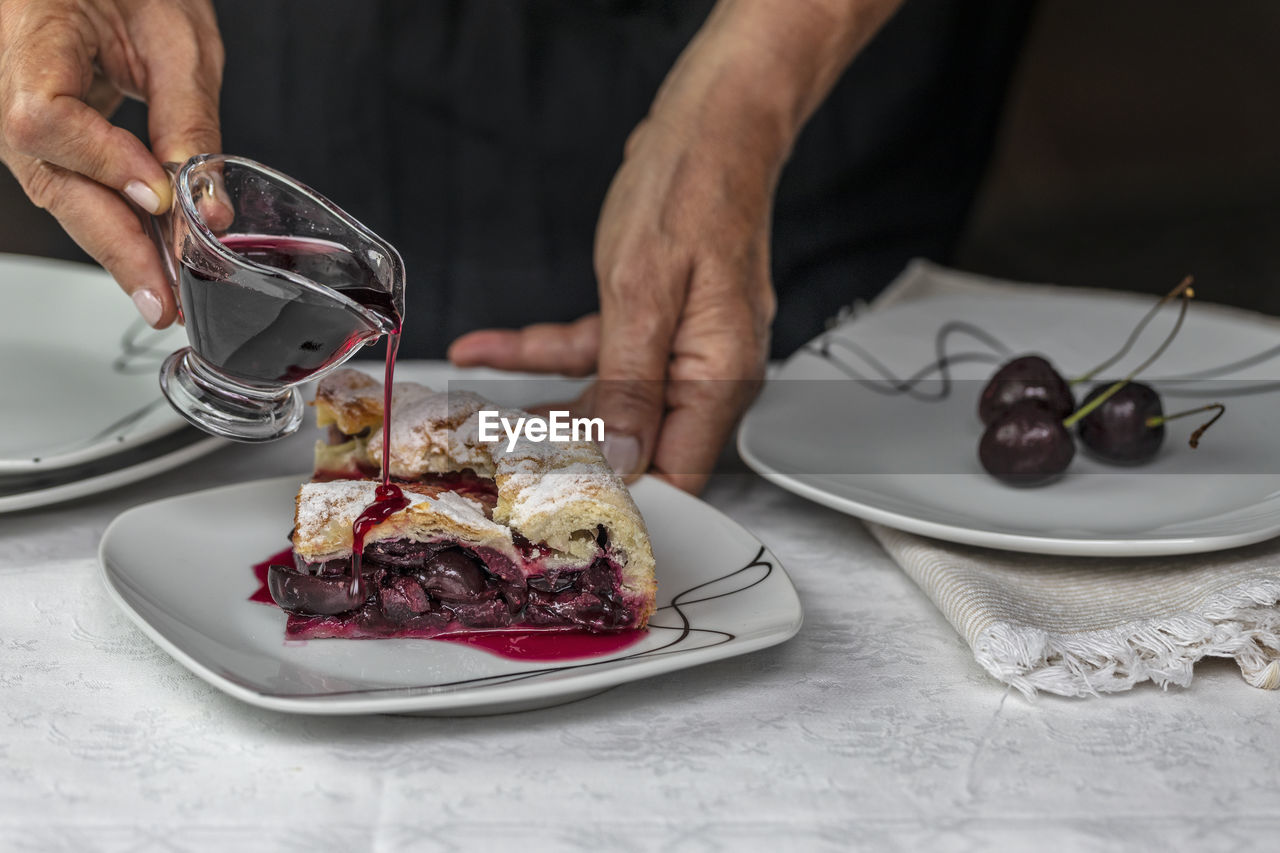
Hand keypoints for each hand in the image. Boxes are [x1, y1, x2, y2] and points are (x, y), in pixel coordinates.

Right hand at [0, 0, 223, 327]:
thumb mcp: (178, 37)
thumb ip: (188, 118)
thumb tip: (206, 206)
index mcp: (29, 29)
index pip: (42, 117)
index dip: (101, 163)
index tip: (157, 194)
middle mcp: (3, 75)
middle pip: (47, 175)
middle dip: (114, 244)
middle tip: (165, 299)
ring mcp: (12, 104)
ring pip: (56, 190)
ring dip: (116, 245)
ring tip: (166, 291)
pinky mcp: (37, 127)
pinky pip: (68, 181)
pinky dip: (112, 220)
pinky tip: (149, 255)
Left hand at [451, 0, 901, 491]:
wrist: (709, 126)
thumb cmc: (691, 190)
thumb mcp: (645, 291)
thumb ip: (630, 382)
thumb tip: (624, 459)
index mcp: (718, 376)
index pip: (676, 472)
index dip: (621, 500)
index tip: (559, 513)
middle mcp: (704, 373)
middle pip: (634, 444)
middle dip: (564, 458)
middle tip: (498, 472)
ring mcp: (679, 351)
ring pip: (605, 404)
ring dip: (543, 409)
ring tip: (477, 424)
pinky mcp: (651, 326)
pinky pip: (592, 356)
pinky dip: (541, 356)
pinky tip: (486, 353)